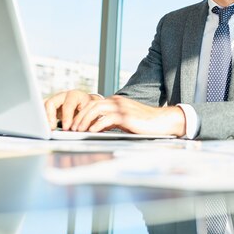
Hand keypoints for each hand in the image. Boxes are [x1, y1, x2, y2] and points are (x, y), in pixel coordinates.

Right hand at [44, 90, 100, 129]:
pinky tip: (43, 126)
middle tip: (51, 128)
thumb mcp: (90, 113)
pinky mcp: (50, 106)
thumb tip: (75, 129)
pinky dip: (42, 117)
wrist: (88, 105)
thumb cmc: (90, 109)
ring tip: (45, 128)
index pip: (68, 105)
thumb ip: (83, 119)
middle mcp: (63, 95)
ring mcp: (55, 100)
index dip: (66, 117)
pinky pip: (42, 110)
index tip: (66, 128)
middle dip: (50, 116)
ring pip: (43, 106)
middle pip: (51, 102)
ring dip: (43, 117)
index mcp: (75, 95)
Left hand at [67, 95, 185, 135]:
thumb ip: (111, 120)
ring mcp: (122, 108)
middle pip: (91, 104)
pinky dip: (97, 125)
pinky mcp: (126, 116)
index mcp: (116, 101)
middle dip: (79, 116)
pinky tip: (92, 131)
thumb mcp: (125, 120)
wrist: (162, 121)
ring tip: (78, 130)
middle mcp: (117, 101)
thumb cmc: (144, 123)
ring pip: (96, 109)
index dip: (82, 113)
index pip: (93, 103)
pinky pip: (107, 118)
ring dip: (85, 120)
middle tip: (72, 128)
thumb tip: (96, 127)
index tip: (75, 124)